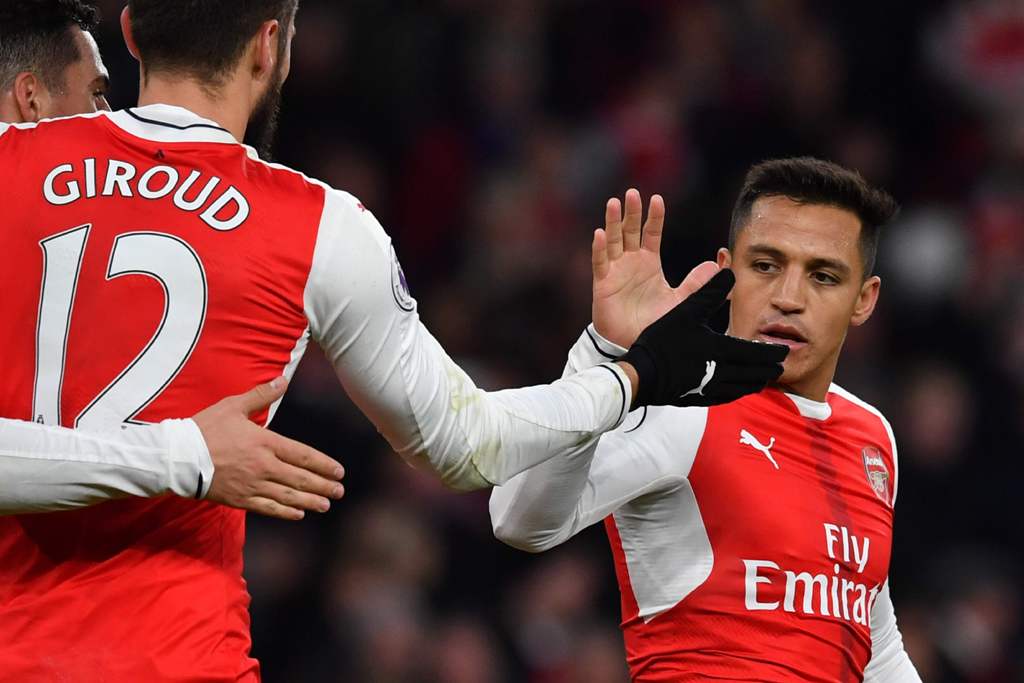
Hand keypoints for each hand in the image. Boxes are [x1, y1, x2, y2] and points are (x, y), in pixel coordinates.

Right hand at [193, 378, 344, 520]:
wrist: (176, 456)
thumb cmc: (204, 428)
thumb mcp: (233, 406)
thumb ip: (261, 395)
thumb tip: (283, 379)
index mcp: (265, 442)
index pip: (303, 455)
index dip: (323, 464)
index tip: (339, 471)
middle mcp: (263, 466)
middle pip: (301, 478)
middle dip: (323, 485)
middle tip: (340, 491)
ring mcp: (252, 485)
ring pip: (288, 496)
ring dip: (310, 501)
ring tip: (326, 505)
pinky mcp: (239, 499)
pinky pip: (267, 508)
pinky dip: (285, 512)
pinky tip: (298, 513)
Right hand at [592, 189, 719, 347]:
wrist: (635, 344)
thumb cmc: (654, 322)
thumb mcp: (680, 301)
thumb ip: (696, 284)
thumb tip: (715, 265)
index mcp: (649, 262)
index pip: (651, 233)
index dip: (654, 217)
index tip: (657, 199)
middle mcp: (631, 261)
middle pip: (630, 231)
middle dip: (631, 212)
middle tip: (632, 193)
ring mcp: (615, 271)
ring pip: (613, 241)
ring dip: (612, 222)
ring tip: (613, 203)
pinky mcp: (603, 284)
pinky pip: (601, 263)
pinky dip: (600, 249)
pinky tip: (600, 234)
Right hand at [620, 270, 788, 407]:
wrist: (642, 376)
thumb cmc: (662, 343)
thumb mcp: (686, 311)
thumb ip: (709, 292)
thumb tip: (729, 272)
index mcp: (720, 350)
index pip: (756, 353)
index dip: (772, 353)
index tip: (783, 351)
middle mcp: (721, 371)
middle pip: (755, 373)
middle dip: (770, 369)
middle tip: (781, 366)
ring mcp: (711, 388)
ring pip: (743, 387)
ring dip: (757, 381)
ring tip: (765, 378)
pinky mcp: (700, 398)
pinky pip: (728, 396)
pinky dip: (739, 392)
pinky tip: (739, 389)